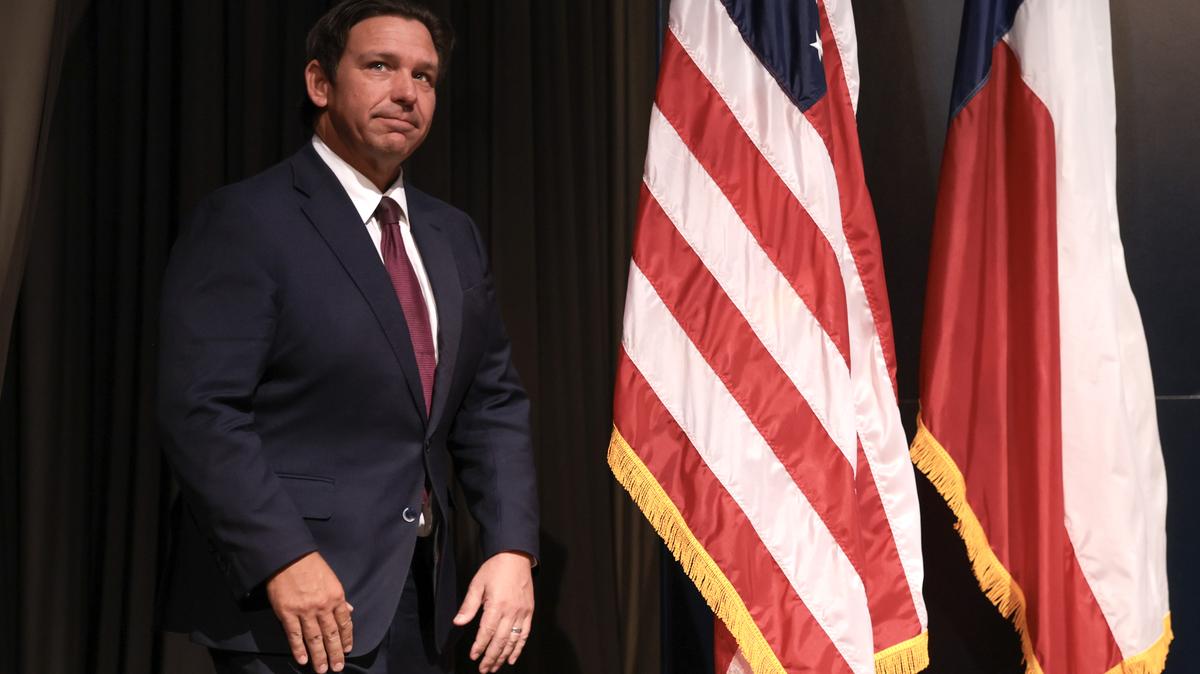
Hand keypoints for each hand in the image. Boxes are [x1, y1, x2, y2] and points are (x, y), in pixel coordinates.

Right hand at [265, 552, 353, 672]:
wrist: (287, 557)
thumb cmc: (310, 565)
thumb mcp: (331, 578)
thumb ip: (339, 597)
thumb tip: (350, 610)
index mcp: (336, 596)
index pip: (344, 622)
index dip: (346, 638)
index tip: (347, 650)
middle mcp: (322, 606)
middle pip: (331, 635)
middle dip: (335, 653)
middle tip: (337, 668)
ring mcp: (304, 611)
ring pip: (314, 639)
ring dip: (319, 656)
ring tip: (322, 670)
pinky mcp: (287, 613)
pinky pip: (294, 635)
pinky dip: (299, 649)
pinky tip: (303, 660)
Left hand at [452, 551, 534, 672]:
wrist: (516, 556)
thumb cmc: (495, 568)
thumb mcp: (477, 584)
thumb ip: (468, 606)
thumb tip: (458, 622)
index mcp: (497, 604)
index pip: (486, 632)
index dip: (480, 646)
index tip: (474, 656)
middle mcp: (511, 611)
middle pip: (500, 640)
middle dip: (491, 657)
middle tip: (484, 669)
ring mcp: (522, 612)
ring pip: (513, 640)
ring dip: (503, 656)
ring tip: (495, 667)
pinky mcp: (529, 611)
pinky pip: (525, 634)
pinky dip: (519, 647)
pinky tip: (512, 657)